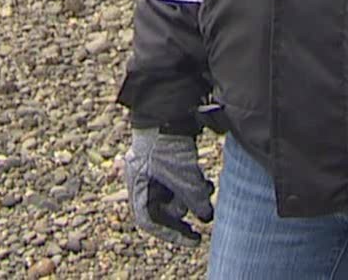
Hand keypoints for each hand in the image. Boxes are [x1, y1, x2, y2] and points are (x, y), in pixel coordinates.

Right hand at [121, 127, 214, 247]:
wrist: (168, 107)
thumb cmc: (168, 143)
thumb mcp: (185, 176)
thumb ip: (196, 200)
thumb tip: (206, 218)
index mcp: (139, 186)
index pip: (150, 221)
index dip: (172, 234)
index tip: (193, 240)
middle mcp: (143, 179)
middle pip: (164, 207)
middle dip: (186, 210)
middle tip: (204, 214)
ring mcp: (153, 168)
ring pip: (174, 192)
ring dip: (192, 194)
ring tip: (208, 189)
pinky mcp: (165, 158)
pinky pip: (178, 179)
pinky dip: (192, 182)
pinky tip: (205, 179)